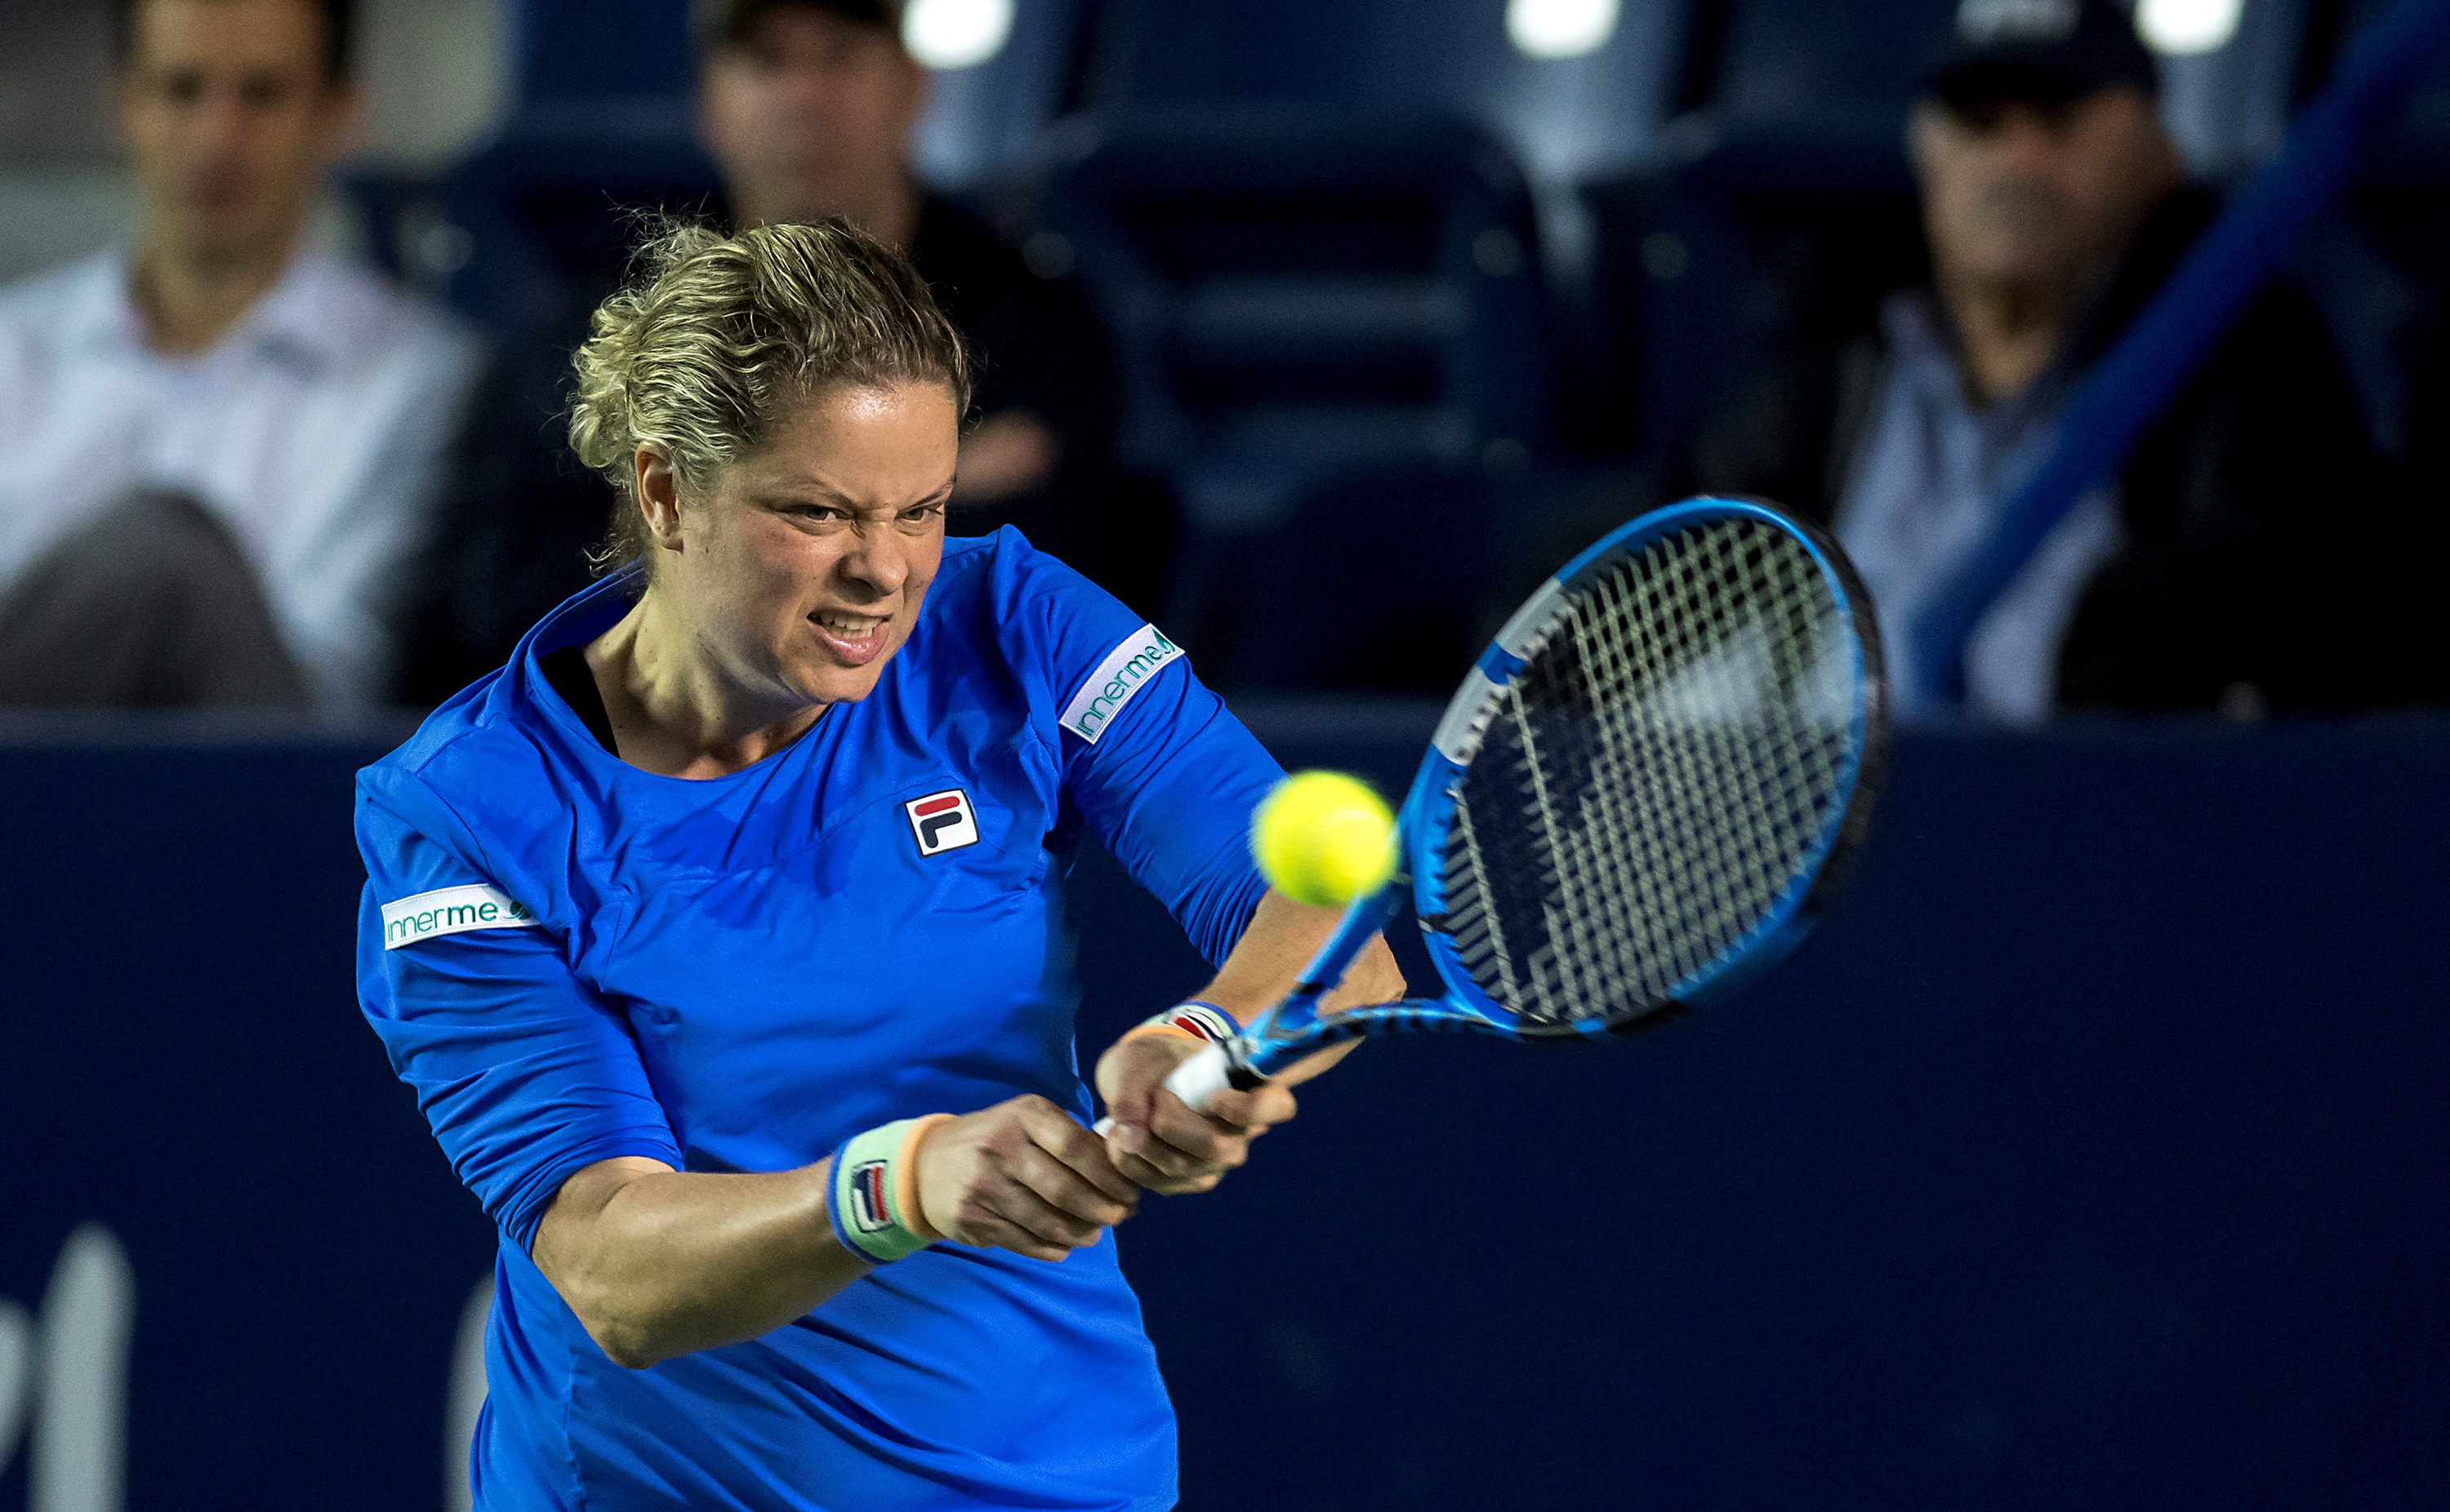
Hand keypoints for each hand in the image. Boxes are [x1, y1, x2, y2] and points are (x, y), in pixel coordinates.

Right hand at [911, 1095, 1137, 1261]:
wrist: (927, 1165)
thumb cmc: (995, 1140)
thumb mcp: (1026, 1121)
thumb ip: (1069, 1138)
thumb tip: (1121, 1170)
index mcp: (1023, 1116)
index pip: (1077, 1147)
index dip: (1110, 1175)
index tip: (1130, 1191)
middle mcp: (1001, 1147)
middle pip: (1064, 1189)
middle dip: (1101, 1209)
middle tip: (1120, 1217)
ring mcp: (983, 1185)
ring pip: (1045, 1221)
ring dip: (1079, 1232)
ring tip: (1094, 1233)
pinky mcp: (971, 1218)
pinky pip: (1023, 1240)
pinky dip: (1050, 1247)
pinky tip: (1064, 1245)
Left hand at [1094, 1032, 1298, 1194]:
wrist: (1143, 1077)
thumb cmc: (1154, 1060)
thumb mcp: (1139, 1059)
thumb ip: (1133, 1091)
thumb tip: (1130, 1134)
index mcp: (1249, 1089)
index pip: (1277, 1106)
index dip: (1251, 1109)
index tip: (1216, 1098)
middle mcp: (1242, 1132)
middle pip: (1217, 1148)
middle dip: (1171, 1127)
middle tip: (1150, 1101)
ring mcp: (1217, 1161)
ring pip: (1183, 1169)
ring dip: (1142, 1147)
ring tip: (1119, 1121)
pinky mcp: (1189, 1180)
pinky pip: (1161, 1183)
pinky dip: (1130, 1164)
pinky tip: (1118, 1141)